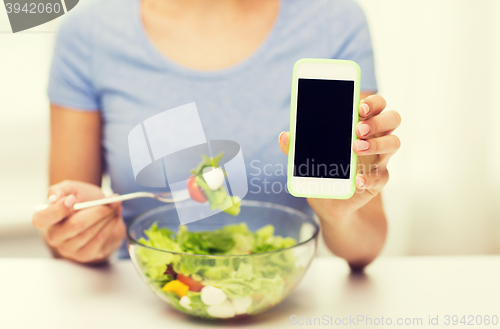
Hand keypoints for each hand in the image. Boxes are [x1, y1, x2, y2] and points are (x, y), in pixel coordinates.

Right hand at [32, 180, 125, 263]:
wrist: (101, 214)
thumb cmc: (83, 201)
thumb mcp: (73, 189)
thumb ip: (61, 190)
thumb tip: (53, 198)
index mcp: (46, 219)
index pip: (41, 220)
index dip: (57, 210)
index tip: (72, 199)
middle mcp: (54, 237)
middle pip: (74, 225)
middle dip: (97, 211)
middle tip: (111, 201)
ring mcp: (69, 249)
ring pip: (89, 232)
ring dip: (107, 217)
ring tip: (115, 206)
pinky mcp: (84, 255)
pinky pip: (99, 240)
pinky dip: (110, 226)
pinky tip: (114, 217)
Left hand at [279, 94, 400, 220]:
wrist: (329, 198)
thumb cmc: (323, 166)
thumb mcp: (308, 154)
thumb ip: (297, 145)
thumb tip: (284, 136)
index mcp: (361, 123)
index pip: (377, 105)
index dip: (373, 102)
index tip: (359, 106)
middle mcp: (376, 137)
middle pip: (392, 119)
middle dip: (378, 120)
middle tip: (357, 129)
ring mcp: (380, 158)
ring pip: (394, 143)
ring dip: (377, 143)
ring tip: (356, 148)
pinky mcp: (378, 179)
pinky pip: (382, 176)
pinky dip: (370, 177)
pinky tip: (357, 180)